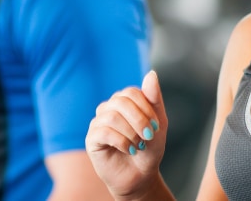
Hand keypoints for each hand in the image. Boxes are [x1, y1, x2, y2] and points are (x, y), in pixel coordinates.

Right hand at [86, 71, 167, 199]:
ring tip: (138, 146)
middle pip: (120, 102)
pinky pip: (104, 132)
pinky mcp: (92, 139)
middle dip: (139, 120)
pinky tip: (129, 150)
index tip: (156, 127)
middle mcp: (108, 108)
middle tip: (149, 136)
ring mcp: (98, 123)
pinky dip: (122, 142)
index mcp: (124, 102)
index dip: (145, 108)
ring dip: (131, 133)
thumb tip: (151, 73)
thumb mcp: (158, 122)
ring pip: (112, 117)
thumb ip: (154, 98)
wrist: (140, 176)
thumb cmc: (149, 149)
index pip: (131, 92)